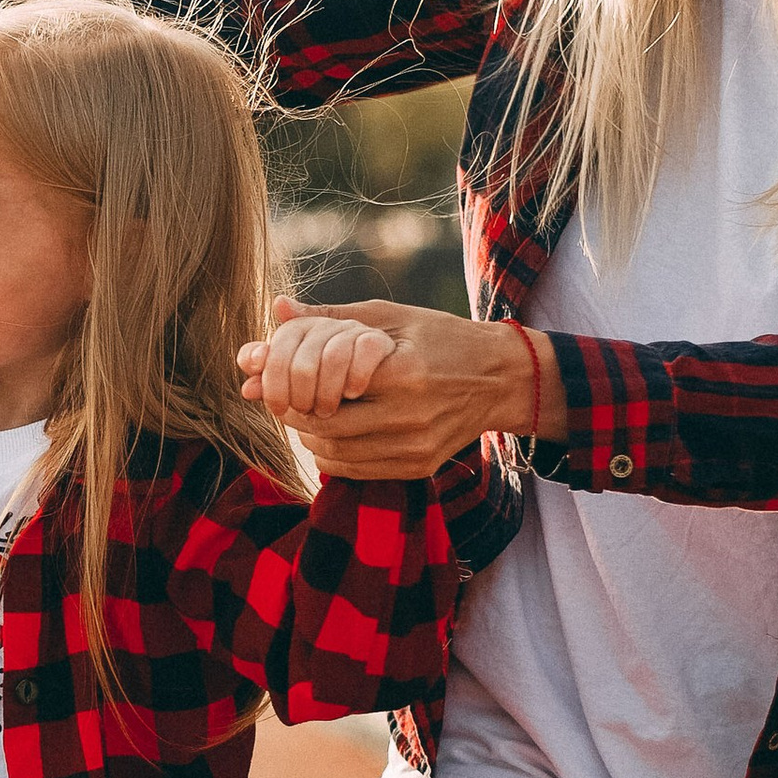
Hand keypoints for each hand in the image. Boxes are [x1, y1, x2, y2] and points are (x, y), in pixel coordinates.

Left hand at [241, 297, 558, 477]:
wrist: (499, 379)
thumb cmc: (442, 339)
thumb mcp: (392, 318)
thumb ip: (332, 318)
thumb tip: (278, 308)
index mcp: (404, 371)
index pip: (327, 385)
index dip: (297, 382)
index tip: (285, 373)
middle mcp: (411, 415)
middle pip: (326, 424)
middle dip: (295, 411)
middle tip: (285, 396)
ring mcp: (415, 447)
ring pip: (336, 452)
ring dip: (309, 434)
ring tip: (306, 412)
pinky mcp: (418, 467)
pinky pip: (355, 470)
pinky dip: (331, 455)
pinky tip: (330, 434)